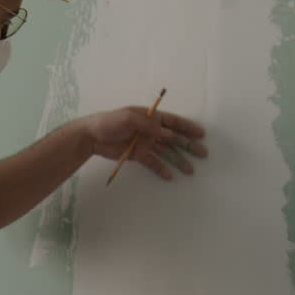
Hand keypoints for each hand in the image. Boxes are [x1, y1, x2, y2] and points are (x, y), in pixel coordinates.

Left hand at [83, 106, 206, 180]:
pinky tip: (171, 177)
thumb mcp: (128, 118)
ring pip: (166, 153)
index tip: (201, 134)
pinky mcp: (138, 155)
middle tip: (203, 154)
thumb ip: (147, 124)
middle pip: (174, 138)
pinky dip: (161, 169)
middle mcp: (151, 130)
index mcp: (150, 118)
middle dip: (189, 146)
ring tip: (191, 170)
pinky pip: (153, 163)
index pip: (173, 122)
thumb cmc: (109, 122)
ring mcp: (145, 143)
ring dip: (179, 161)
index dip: (187, 127)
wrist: (92, 136)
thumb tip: (166, 132)